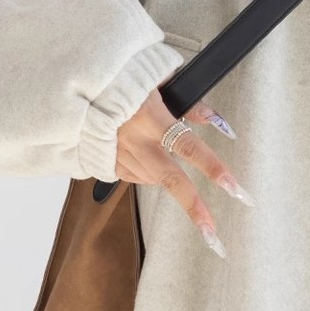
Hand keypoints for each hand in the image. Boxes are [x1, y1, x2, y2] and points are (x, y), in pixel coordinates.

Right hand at [112, 90, 252, 257]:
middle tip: (211, 232)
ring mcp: (118, 153)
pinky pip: (135, 175)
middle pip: (171, 179)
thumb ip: (188, 103)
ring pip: (154, 178)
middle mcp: (135, 140)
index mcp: (151, 117)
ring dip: (168, 175)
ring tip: (164, 153)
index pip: (189, 147)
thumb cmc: (120, 77)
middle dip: (193, 207)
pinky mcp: (105, 162)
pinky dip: (147, 171)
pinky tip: (146, 156)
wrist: (76, 86)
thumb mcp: (157, 79)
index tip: (233, 187)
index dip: (213, 168)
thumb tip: (214, 119)